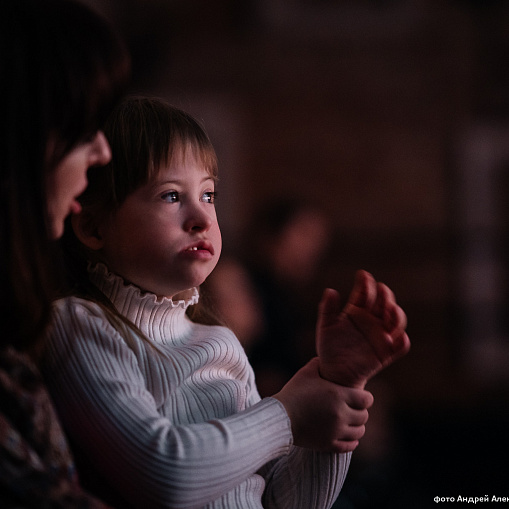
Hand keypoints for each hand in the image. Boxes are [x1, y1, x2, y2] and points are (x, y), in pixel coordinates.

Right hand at [273, 358, 373, 452]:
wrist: (279, 417)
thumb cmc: (293, 392)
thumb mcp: (306, 373)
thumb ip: (319, 364)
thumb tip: (325, 359)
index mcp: (338, 395)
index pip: (367, 400)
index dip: (365, 397)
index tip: (359, 396)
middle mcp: (341, 414)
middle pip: (364, 416)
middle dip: (359, 411)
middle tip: (351, 408)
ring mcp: (336, 431)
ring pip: (360, 432)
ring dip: (356, 426)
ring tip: (348, 421)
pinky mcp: (328, 444)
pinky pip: (350, 445)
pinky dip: (351, 440)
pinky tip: (346, 434)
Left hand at [316, 270, 409, 388]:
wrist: (334, 372)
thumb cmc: (329, 347)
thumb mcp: (325, 327)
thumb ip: (327, 309)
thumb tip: (330, 290)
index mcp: (357, 311)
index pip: (364, 294)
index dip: (365, 283)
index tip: (363, 275)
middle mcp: (372, 321)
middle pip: (383, 303)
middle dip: (384, 295)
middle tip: (381, 289)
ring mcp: (381, 336)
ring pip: (395, 321)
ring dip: (396, 314)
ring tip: (390, 309)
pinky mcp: (386, 353)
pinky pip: (399, 347)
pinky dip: (402, 341)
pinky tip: (399, 337)